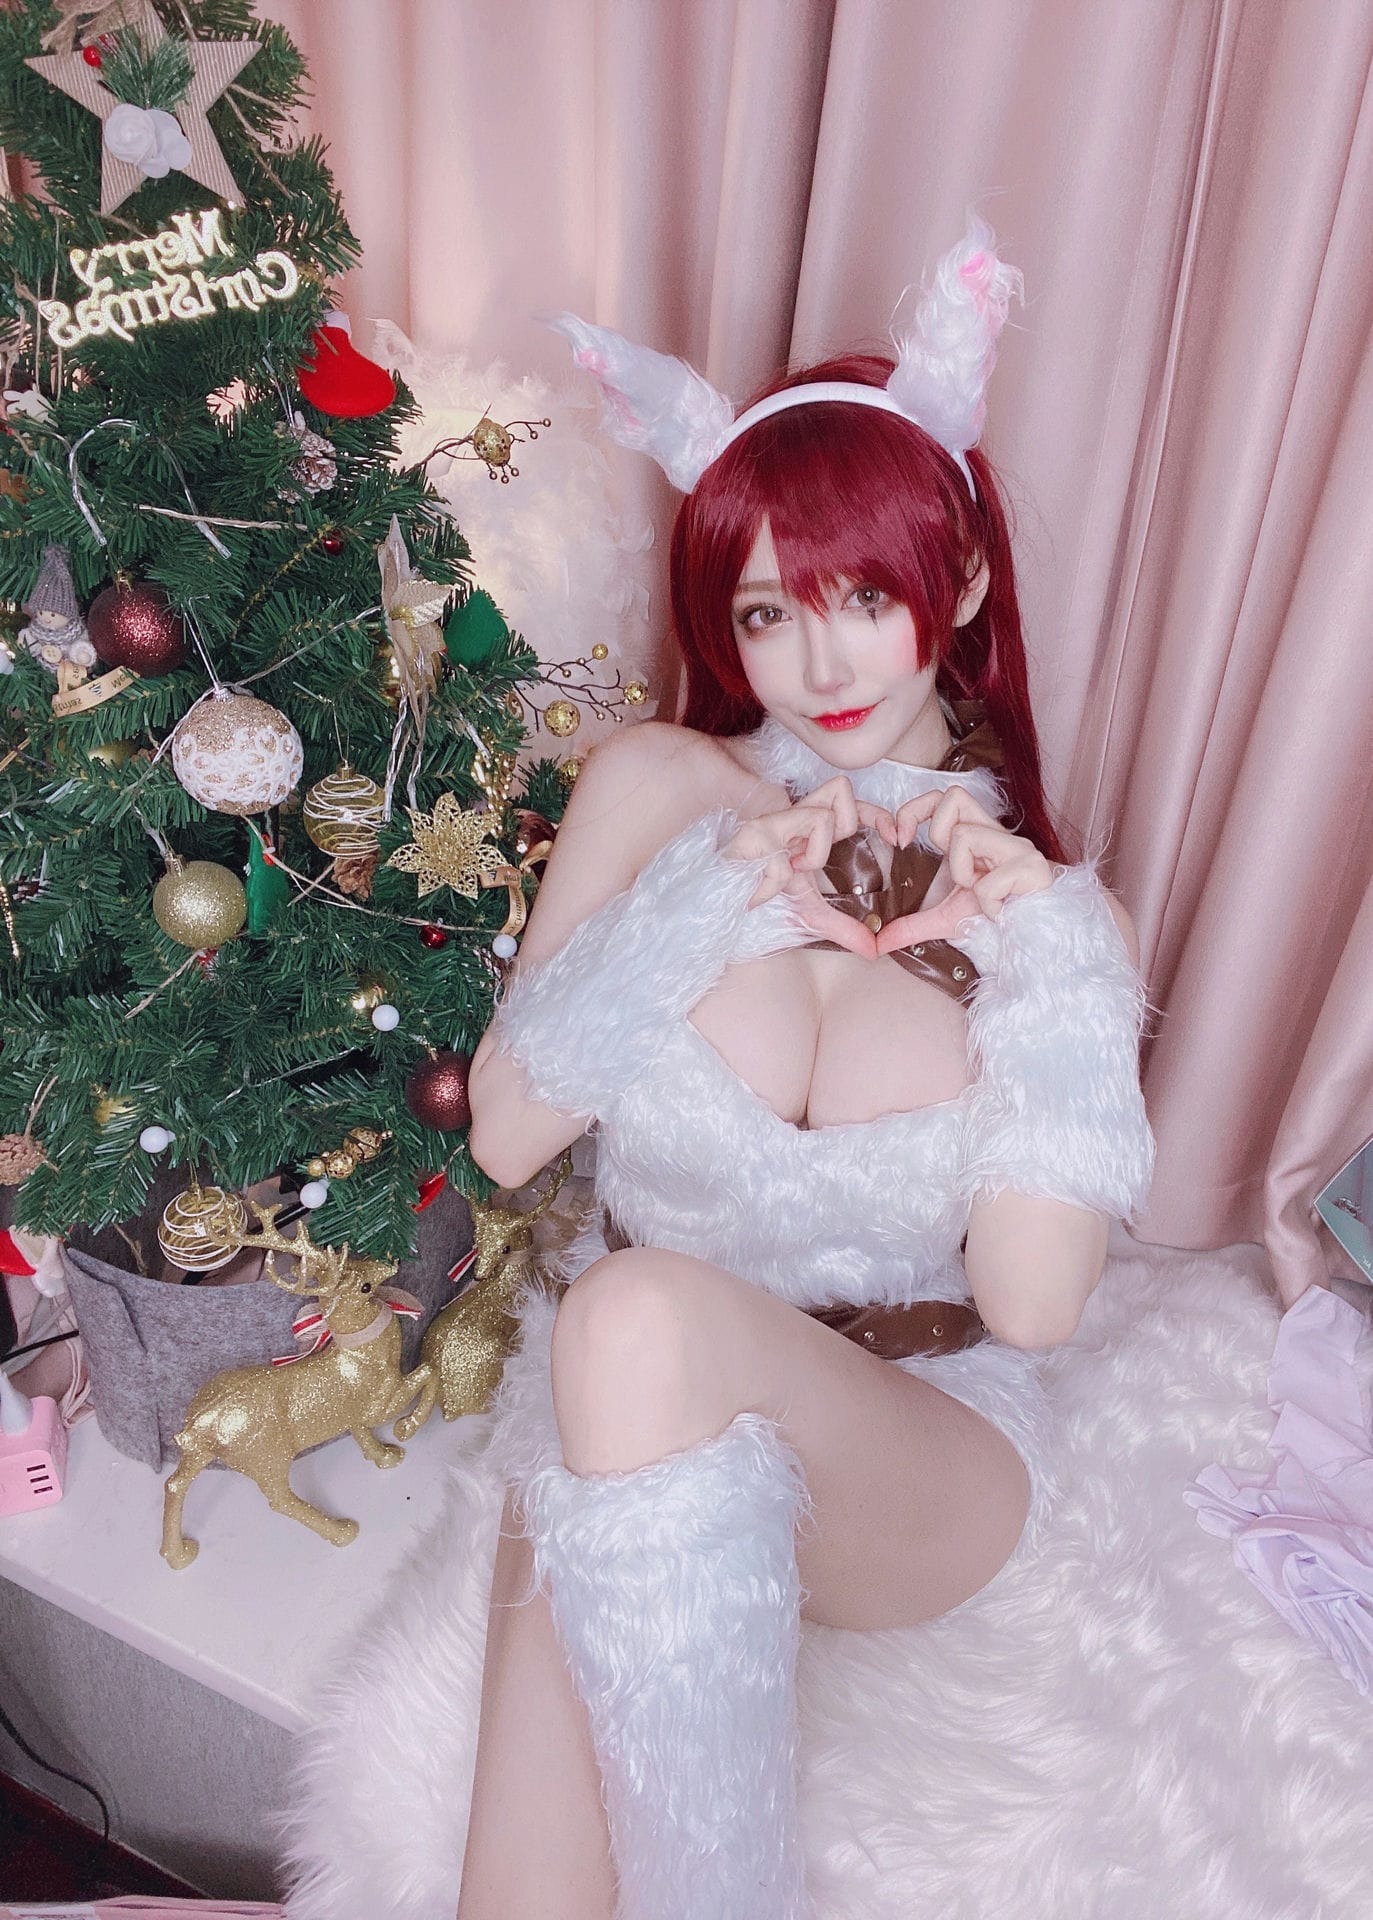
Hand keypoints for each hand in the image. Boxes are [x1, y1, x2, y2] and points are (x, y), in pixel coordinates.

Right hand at [723, 776, 897, 959]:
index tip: (897, 836)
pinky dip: (785, 874)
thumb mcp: (808, 912)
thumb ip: (842, 928)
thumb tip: (873, 951)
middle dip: (851, 820)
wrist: (718, 905)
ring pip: (822, 815)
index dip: (877, 812)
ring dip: (817, 851)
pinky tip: (769, 882)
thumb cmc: (759, 897)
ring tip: (795, 869)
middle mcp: (792, 816)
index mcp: (807, 827)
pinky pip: (790, 853)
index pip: (850, 803)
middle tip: (839, 851)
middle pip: (841, 787)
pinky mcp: (757, 833)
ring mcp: (774, 822)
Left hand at [875, 785, 1055, 954]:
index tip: (900, 839)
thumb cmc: (996, 917)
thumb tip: (878, 943)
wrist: (1036, 938)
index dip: (916, 808)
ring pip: (965, 835)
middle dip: (938, 832)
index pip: (945, 797)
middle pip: (954, 797)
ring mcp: (1017, 848)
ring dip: (962, 872)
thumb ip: (911, 926)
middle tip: (948, 866)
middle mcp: (997, 834)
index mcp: (977, 836)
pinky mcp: (1031, 868)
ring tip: (979, 892)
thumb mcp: (946, 919)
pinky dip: (987, 902)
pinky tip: (999, 909)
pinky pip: (988, 882)